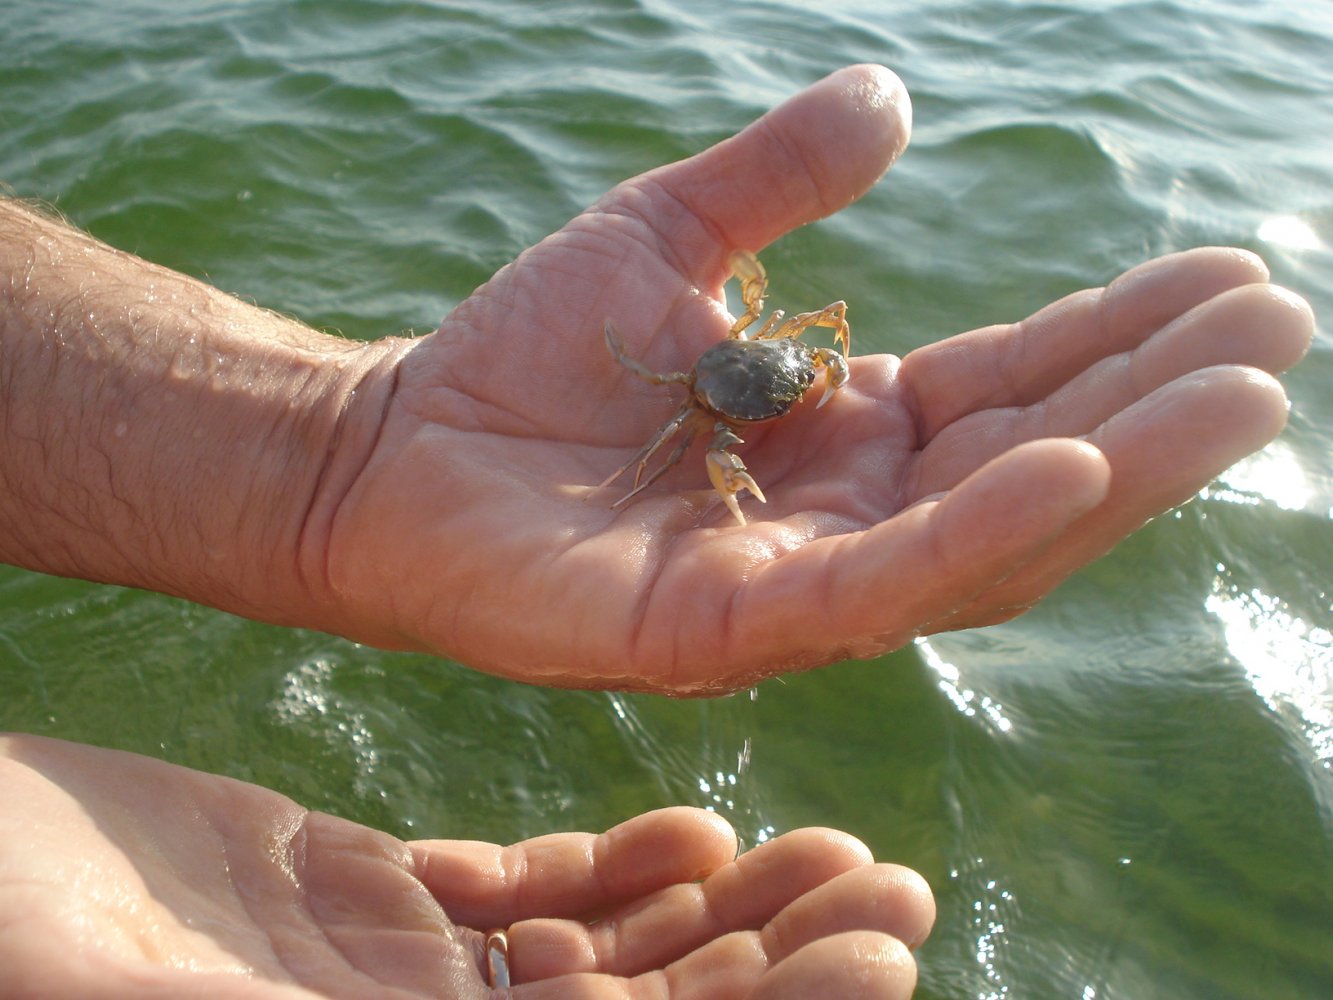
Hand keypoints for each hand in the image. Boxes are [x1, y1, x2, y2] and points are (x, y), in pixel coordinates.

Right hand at [0, 734, 933, 998]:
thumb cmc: (22, 943)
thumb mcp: (163, 998)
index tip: (879, 962)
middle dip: (781, 967)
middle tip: (898, 892)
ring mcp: (395, 984)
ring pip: (603, 962)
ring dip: (726, 915)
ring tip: (833, 855)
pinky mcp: (365, 905)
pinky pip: (520, 897)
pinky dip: (614, 867)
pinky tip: (696, 825)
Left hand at [315, 64, 1312, 689]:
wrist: (393, 449)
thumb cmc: (523, 357)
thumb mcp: (665, 237)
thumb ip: (777, 177)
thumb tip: (894, 95)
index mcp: (842, 435)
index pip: (1010, 389)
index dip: (1118, 338)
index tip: (1228, 277)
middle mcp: (841, 519)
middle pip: (1029, 463)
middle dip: (1157, 403)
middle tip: (1277, 329)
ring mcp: (794, 587)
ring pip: (986, 537)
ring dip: (1118, 467)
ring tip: (1235, 392)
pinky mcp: (726, 633)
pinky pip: (877, 587)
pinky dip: (978, 531)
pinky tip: (1076, 465)